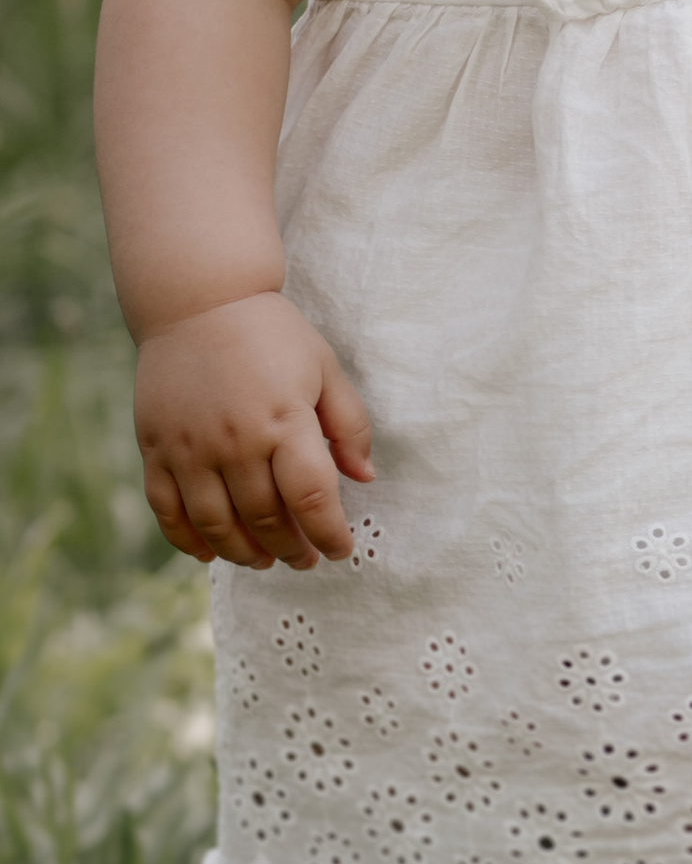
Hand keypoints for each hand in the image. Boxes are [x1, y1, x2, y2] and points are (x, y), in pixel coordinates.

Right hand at [134, 290, 372, 568]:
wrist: (197, 301)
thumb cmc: (271, 334)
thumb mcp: (324, 369)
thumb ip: (349, 425)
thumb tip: (364, 478)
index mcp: (285, 420)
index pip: (312, 497)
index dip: (329, 533)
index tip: (339, 551)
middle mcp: (236, 441)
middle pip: (266, 519)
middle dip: (290, 549)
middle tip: (303, 560)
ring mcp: (190, 448)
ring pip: (217, 525)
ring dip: (243, 555)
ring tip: (263, 562)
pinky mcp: (155, 448)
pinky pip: (167, 510)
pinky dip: (187, 540)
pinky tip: (209, 554)